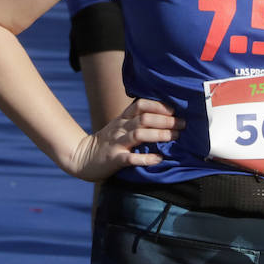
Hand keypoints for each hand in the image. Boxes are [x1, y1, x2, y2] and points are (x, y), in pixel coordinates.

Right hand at [65, 98, 184, 181]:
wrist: (82, 157)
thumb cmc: (107, 142)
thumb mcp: (119, 126)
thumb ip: (135, 121)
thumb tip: (163, 117)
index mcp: (122, 119)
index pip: (140, 105)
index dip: (158, 106)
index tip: (174, 111)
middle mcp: (120, 128)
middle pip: (144, 119)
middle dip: (165, 120)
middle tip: (182, 124)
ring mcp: (116, 143)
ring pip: (138, 135)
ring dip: (159, 134)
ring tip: (174, 137)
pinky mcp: (114, 159)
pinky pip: (131, 158)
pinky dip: (145, 158)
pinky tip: (158, 158)